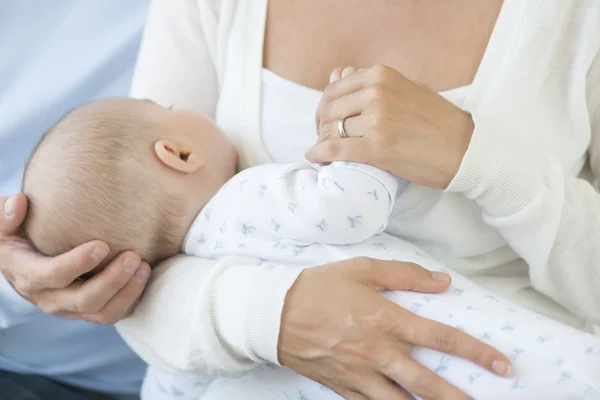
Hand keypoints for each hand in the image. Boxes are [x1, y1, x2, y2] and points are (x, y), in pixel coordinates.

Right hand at [0, 194, 150, 323]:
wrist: (25, 267)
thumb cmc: (18, 240)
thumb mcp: (4, 229)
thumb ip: (5, 216)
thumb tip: (18, 201)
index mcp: (29, 276)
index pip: (53, 276)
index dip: (77, 263)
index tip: (103, 245)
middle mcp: (51, 299)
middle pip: (84, 299)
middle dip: (112, 280)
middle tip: (133, 256)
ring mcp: (72, 309)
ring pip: (102, 313)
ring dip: (127, 292)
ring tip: (144, 266)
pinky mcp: (89, 311)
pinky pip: (113, 314)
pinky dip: (131, 299)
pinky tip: (144, 276)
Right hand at [279, 257, 511, 399]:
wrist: (274, 314)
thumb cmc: (318, 288)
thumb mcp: (361, 270)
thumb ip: (404, 274)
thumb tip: (442, 282)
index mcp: (385, 320)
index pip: (440, 338)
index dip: (475, 353)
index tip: (501, 364)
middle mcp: (377, 353)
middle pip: (428, 384)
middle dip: (461, 397)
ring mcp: (360, 376)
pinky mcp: (344, 388)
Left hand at [308, 65, 474, 188]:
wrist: (466, 150)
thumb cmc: (437, 121)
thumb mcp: (404, 90)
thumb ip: (369, 83)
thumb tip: (337, 73)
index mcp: (381, 75)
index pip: (334, 90)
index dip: (324, 108)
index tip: (326, 122)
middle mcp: (376, 93)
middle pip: (329, 111)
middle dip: (322, 127)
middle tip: (324, 139)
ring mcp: (377, 120)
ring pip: (331, 131)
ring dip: (323, 142)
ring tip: (326, 152)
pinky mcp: (378, 148)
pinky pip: (335, 150)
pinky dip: (320, 154)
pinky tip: (316, 158)